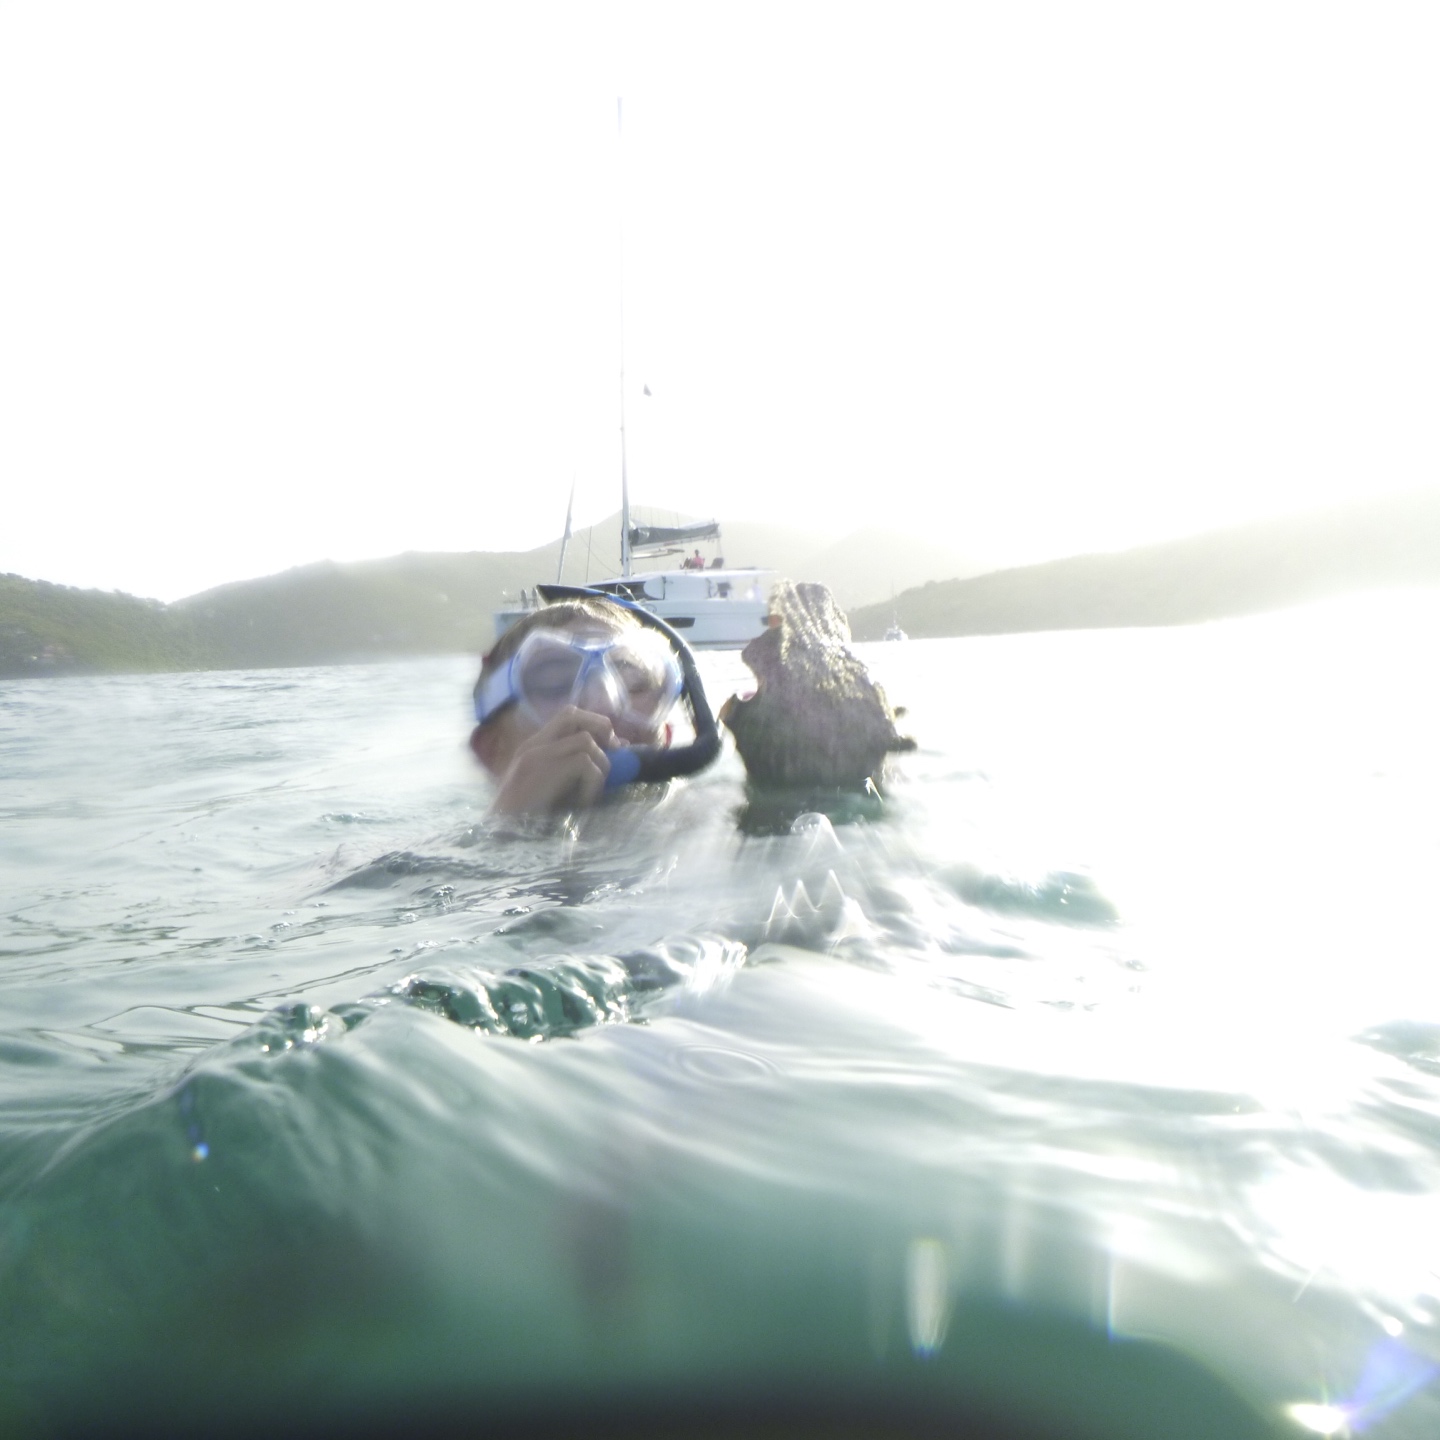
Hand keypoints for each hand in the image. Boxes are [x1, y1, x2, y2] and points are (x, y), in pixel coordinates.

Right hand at [491, 706, 615, 814]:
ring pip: (585, 741)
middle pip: (572, 714)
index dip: (595, 725)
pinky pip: (584, 763)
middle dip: (601, 728)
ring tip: (594, 790)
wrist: (500, 834)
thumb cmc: (529, 818)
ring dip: (601, 764)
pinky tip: (585, 802)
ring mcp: (536, 756)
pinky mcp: (542, 771)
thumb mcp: (551, 788)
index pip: (567, 717)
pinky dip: (594, 783)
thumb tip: (616, 750)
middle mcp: (532, 745)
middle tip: (614, 752)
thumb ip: (573, 768)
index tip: (613, 746)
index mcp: (533, 747)